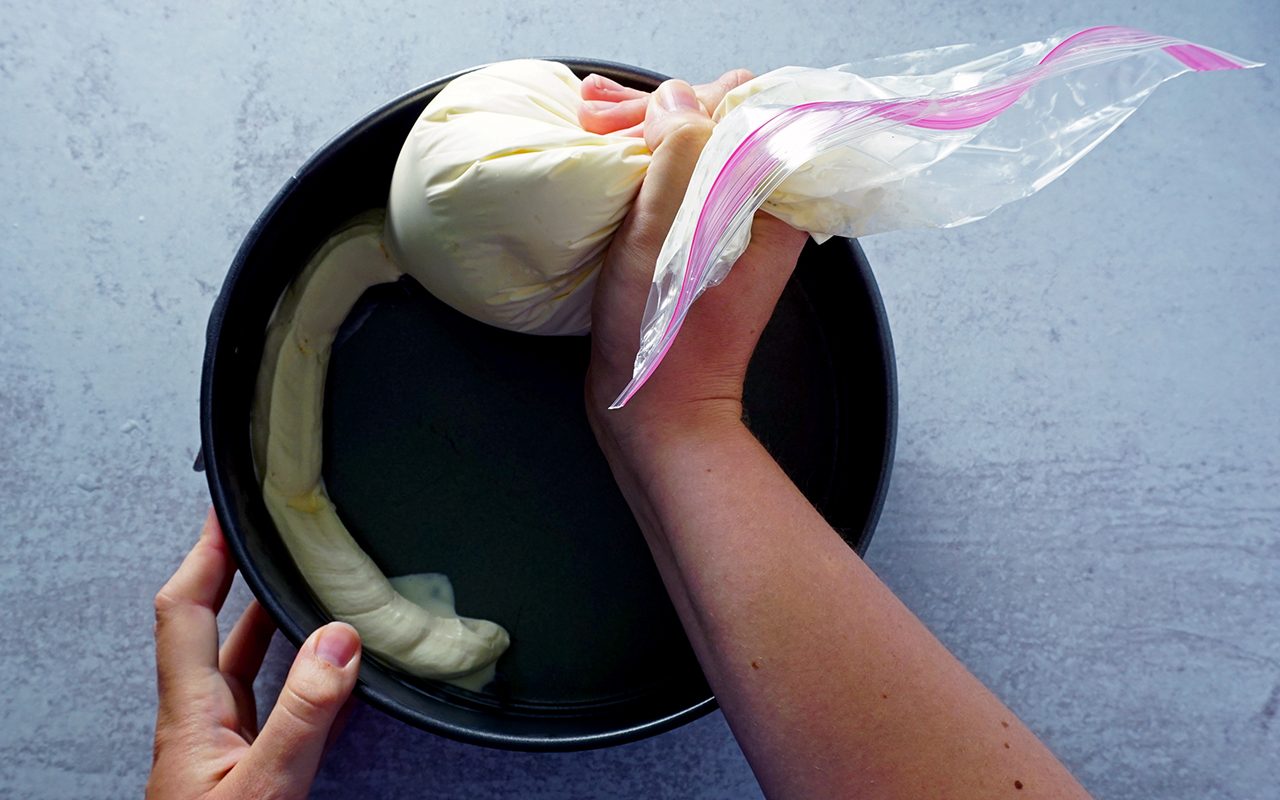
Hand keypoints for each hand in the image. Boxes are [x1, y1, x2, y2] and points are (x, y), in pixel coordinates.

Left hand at [148, 510, 361, 799]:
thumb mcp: (264, 786)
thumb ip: (302, 714)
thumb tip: (336, 641)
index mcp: (191, 714)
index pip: (186, 609)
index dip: (204, 553)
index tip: (226, 509)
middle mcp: (200, 721)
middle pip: (212, 626)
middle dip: (239, 573)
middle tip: (271, 535)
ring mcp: (221, 745)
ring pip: (243, 663)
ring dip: (269, 619)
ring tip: (304, 584)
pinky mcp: (246, 767)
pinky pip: (272, 702)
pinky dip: (299, 673)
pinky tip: (328, 669)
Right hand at [579, 73, 808, 450]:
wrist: (658, 414)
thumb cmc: (664, 340)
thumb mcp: (665, 240)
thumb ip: (680, 158)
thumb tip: (677, 97)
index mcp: (773, 205)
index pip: (743, 112)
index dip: (684, 103)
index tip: (630, 119)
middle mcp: (760, 209)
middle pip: (715, 125)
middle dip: (656, 111)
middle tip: (594, 114)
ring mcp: (730, 225)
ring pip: (692, 149)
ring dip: (643, 129)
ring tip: (589, 119)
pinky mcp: (699, 241)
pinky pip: (678, 180)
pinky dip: (642, 161)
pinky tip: (603, 146)